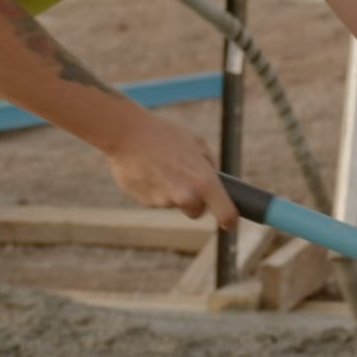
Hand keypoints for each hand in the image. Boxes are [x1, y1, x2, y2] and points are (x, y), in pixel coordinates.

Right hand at [101, 112, 238, 227]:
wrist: (126, 134)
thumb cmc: (164, 134)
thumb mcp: (197, 143)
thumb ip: (209, 165)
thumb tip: (214, 180)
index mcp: (204, 182)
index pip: (225, 213)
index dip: (229, 220)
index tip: (230, 223)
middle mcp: (186, 196)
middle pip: (196, 212)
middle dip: (194, 201)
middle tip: (184, 178)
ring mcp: (164, 201)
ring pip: (174, 203)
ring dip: (171, 191)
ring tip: (161, 167)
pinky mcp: (146, 202)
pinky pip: (155, 199)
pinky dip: (154, 188)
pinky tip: (148, 170)